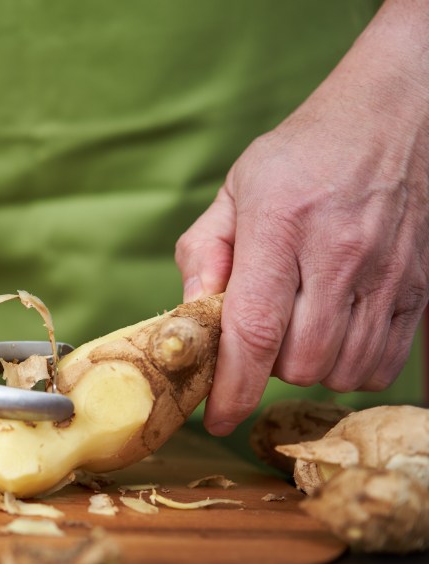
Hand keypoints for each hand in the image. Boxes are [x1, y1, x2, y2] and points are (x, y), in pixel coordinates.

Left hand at [175, 9, 428, 434]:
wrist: (399, 112)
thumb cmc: (306, 151)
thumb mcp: (238, 188)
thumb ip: (206, 252)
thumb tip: (189, 317)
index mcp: (280, 225)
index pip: (253, 330)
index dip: (232, 388)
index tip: (216, 418)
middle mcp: (339, 253)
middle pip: (299, 362)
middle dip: (269, 369)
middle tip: (261, 339)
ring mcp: (388, 271)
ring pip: (343, 370)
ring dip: (312, 368)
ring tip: (299, 330)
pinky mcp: (421, 285)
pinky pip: (387, 362)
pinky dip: (355, 367)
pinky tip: (338, 336)